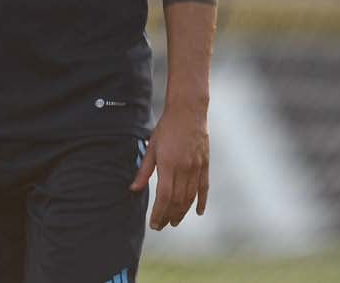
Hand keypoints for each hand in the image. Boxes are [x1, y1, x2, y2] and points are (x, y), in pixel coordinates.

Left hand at [130, 103, 209, 229]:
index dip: (159, 212)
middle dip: (169, 216)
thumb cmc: (166, 128)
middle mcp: (184, 169)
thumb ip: (144, 170)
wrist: (188, 112)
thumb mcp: (151, 147)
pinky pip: (204, 188)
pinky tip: (198, 212)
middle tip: (161, 226)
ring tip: (174, 221)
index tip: (154, 223)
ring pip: (191, 197)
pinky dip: (201, 202)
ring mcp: (197, 168)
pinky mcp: (205, 165)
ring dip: (182, 212)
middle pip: (178, 200)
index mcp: (169, 164)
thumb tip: (134, 188)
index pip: (164, 196)